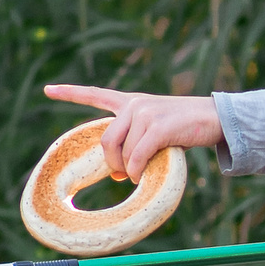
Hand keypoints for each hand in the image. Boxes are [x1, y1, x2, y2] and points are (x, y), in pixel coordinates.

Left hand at [44, 84, 224, 179]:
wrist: (217, 118)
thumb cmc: (187, 129)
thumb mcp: (156, 133)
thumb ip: (134, 145)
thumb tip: (116, 174)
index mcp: (131, 103)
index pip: (95, 94)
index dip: (69, 93)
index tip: (48, 89)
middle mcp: (134, 105)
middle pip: (106, 141)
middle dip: (111, 164)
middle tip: (122, 175)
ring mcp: (145, 114)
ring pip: (122, 153)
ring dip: (128, 171)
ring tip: (141, 173)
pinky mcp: (158, 127)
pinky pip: (136, 157)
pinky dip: (137, 171)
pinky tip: (142, 175)